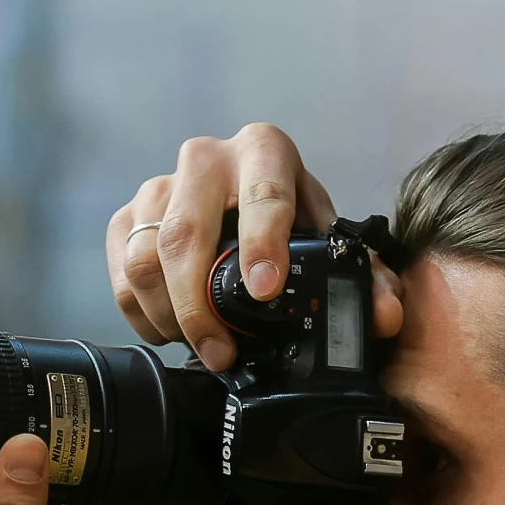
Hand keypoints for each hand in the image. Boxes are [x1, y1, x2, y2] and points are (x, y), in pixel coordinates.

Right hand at [107, 122, 402, 371]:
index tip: (264, 291)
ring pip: (146, 258)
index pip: (262, 195)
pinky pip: (121, 272)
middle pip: (185, 234)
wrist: (247, 204)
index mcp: (265, 152)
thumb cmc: (292, 224)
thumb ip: (365, 277)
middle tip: (222, 352)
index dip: (261, 244)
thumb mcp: (332, 241)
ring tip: (201, 348)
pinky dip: (142, 314)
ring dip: (170, 317)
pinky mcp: (128, 218)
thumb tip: (383, 317)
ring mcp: (158, 186)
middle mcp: (205, 158)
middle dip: (200, 305)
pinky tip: (171, 331)